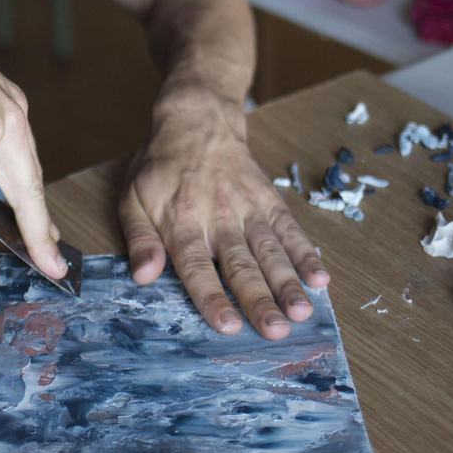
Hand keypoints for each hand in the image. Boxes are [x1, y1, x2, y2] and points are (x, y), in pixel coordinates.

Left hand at [118, 87, 328, 338]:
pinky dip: (307, 254)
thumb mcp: (132, 198)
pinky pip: (290, 230)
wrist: (197, 122)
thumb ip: (139, 239)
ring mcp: (248, 209)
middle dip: (260, 299)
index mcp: (182, 222)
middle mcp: (219, 218)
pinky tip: (320, 278)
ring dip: (287, 282)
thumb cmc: (160, 168)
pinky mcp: (270, 201)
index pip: (198, 267)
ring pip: (270, 251)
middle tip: (276, 330)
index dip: (213, 297)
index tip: (229, 325)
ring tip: (301, 311)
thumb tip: (142, 276)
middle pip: (241, 265)